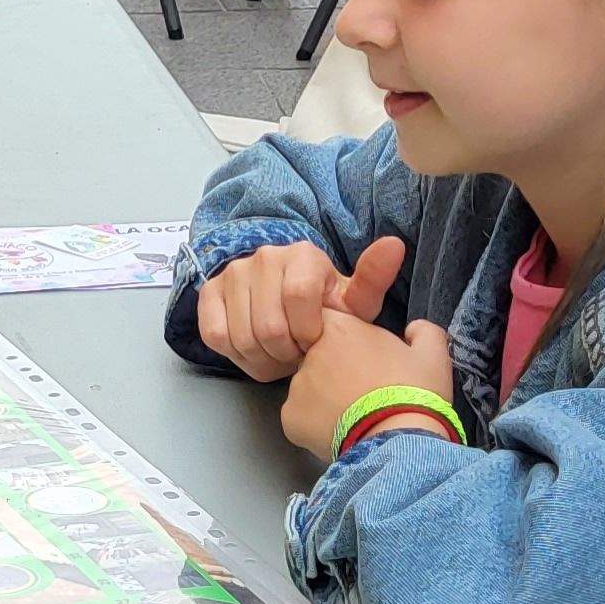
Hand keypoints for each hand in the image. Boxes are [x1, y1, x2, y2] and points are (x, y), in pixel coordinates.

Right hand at [195, 235, 405, 381]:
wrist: (287, 305)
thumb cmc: (324, 309)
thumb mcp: (354, 302)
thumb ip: (373, 280)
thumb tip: (395, 244)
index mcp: (303, 255)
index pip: (299, 298)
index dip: (308, 332)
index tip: (316, 340)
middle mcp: (264, 256)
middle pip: (270, 326)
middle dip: (287, 353)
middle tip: (297, 353)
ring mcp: (233, 272)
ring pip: (243, 336)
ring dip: (263, 359)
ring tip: (279, 354)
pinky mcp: (209, 292)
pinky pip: (216, 335)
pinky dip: (237, 355)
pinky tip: (255, 351)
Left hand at [283, 311, 457, 459]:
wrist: (398, 441)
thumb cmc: (415, 393)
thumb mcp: (432, 355)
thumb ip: (423, 331)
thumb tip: (413, 329)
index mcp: (340, 329)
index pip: (327, 321)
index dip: (341, 338)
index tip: (357, 353)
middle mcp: (310, 354)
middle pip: (315, 356)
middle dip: (333, 369)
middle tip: (360, 389)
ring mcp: (296, 387)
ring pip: (307, 389)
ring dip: (324, 398)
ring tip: (353, 415)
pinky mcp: (289, 418)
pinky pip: (299, 418)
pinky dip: (314, 425)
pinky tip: (339, 432)